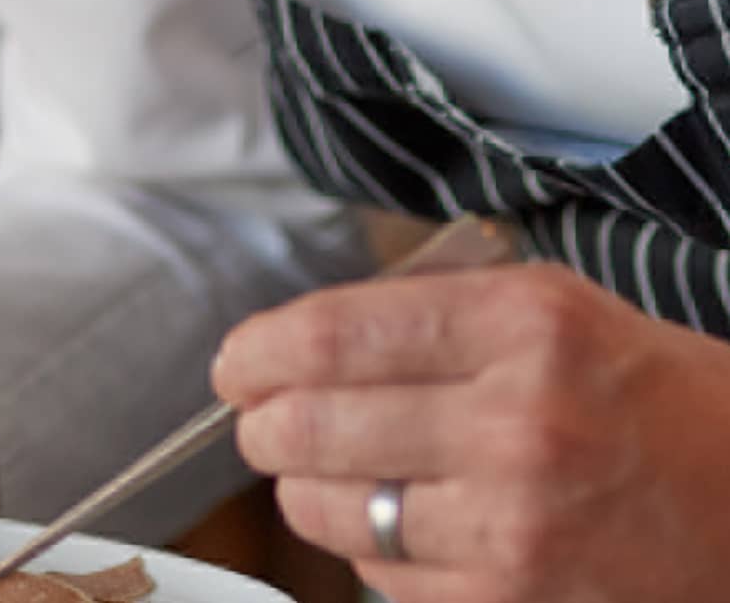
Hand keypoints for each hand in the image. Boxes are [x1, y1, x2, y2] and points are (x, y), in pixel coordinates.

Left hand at [211, 261, 729, 601]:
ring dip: (301, 491)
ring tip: (308, 471)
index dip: (259, 351)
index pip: (334, 336)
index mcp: (519, 326)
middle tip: (257, 420)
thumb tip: (302, 341)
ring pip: (337, 511)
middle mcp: (515, 424)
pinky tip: (390, 523)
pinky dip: (366, 550)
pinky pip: (388, 580)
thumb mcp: (550, 305)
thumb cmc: (645, 392)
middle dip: (262, 425)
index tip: (236, 364)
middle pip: (315, 425)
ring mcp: (518, 528)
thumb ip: (427, 309)